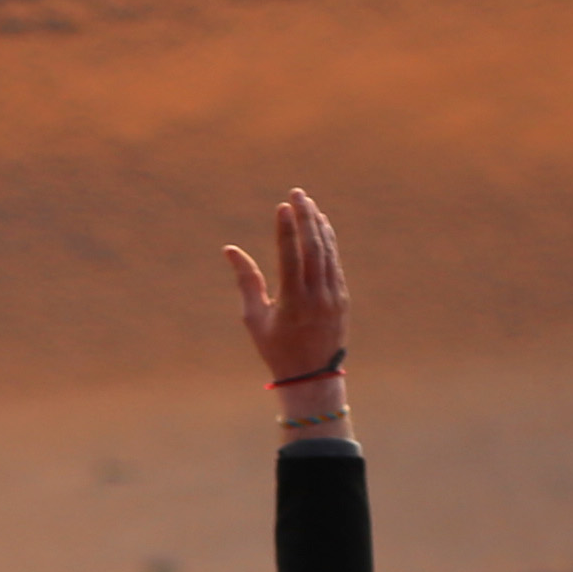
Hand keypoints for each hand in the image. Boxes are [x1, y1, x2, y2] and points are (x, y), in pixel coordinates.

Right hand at [225, 190, 347, 392]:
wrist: (311, 377)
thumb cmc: (276, 348)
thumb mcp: (255, 318)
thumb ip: (246, 281)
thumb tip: (230, 249)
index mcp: (292, 303)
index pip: (290, 258)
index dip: (287, 230)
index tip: (283, 207)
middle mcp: (316, 298)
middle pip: (313, 249)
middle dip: (305, 218)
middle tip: (297, 194)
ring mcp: (333, 297)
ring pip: (327, 253)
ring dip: (318, 226)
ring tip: (308, 204)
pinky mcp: (342, 299)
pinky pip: (335, 263)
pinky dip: (328, 242)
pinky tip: (321, 226)